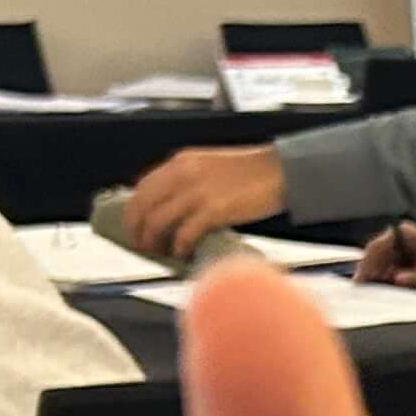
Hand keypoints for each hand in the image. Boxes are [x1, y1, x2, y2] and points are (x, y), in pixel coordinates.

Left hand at [121, 143, 286, 258]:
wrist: (281, 171)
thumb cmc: (253, 172)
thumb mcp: (211, 167)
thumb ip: (188, 181)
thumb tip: (173, 206)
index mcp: (182, 162)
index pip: (143, 186)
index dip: (134, 209)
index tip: (134, 223)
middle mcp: (184, 175)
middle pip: (144, 205)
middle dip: (137, 229)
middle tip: (140, 243)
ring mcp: (197, 193)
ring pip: (158, 221)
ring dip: (154, 241)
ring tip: (159, 251)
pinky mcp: (213, 211)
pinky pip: (184, 234)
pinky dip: (179, 247)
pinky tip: (182, 253)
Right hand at [353, 220, 415, 297]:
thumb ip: (415, 278)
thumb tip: (396, 279)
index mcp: (409, 234)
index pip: (379, 246)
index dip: (368, 263)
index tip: (362, 279)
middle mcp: (403, 235)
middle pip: (375, 253)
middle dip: (368, 270)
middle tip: (361, 288)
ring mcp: (403, 246)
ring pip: (378, 260)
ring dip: (375, 275)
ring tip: (371, 290)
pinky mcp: (404, 257)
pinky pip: (386, 266)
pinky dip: (383, 277)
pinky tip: (382, 288)